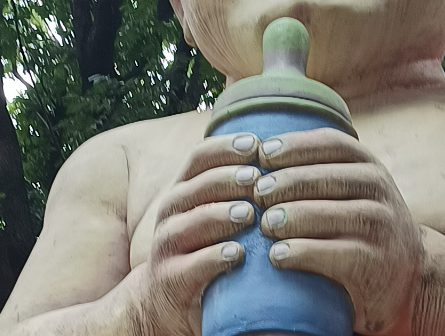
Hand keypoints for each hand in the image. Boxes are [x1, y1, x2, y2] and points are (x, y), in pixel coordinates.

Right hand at [135, 132, 261, 335]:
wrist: (164, 300)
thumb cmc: (203, 245)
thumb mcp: (211, 210)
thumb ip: (234, 186)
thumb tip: (280, 149)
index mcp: (184, 189)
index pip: (200, 157)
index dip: (226, 147)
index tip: (256, 143)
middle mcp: (172, 213)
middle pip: (197, 185)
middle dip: (228, 178)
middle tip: (257, 177)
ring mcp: (168, 246)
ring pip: (193, 223)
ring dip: (222, 215)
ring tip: (249, 213)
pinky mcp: (172, 279)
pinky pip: (192, 266)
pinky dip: (215, 258)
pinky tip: (238, 254)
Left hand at [252, 128, 422, 335]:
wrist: (409, 273)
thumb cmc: (362, 226)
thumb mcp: (353, 190)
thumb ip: (321, 171)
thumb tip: (259, 152)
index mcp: (369, 166)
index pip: (332, 143)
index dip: (295, 145)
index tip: (263, 153)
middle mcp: (379, 191)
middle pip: (327, 177)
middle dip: (287, 182)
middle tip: (256, 192)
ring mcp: (381, 227)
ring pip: (331, 214)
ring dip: (291, 217)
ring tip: (264, 224)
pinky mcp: (375, 263)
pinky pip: (336, 254)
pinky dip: (302, 252)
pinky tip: (277, 255)